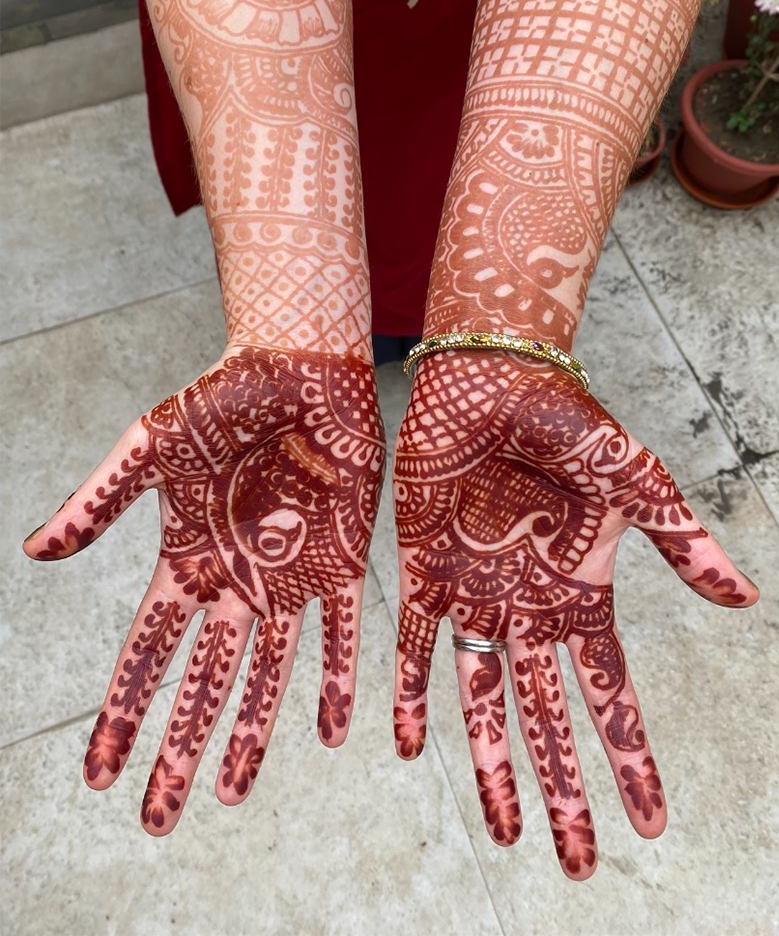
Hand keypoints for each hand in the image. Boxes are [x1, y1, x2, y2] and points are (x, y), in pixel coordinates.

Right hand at [24, 347, 384, 833]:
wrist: (298, 365)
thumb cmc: (221, 396)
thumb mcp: (149, 448)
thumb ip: (101, 502)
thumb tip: (33, 552)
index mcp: (186, 560)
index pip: (146, 656)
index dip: (124, 714)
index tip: (99, 776)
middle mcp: (236, 581)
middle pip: (203, 684)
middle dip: (180, 748)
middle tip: (159, 818)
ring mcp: (289, 578)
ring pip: (267, 675)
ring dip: (251, 734)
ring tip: (231, 793)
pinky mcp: (341, 562)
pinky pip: (339, 634)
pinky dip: (334, 681)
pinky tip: (331, 733)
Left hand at [392, 352, 756, 879]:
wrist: (490, 378)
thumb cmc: (567, 422)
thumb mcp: (633, 482)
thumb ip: (679, 539)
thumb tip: (747, 601)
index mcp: (581, 596)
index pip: (610, 696)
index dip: (630, 759)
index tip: (652, 823)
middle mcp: (528, 611)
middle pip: (551, 720)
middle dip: (565, 790)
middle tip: (580, 864)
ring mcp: (475, 598)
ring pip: (484, 703)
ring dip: (494, 766)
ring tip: (505, 833)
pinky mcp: (423, 575)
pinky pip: (416, 649)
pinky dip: (412, 698)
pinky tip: (407, 747)